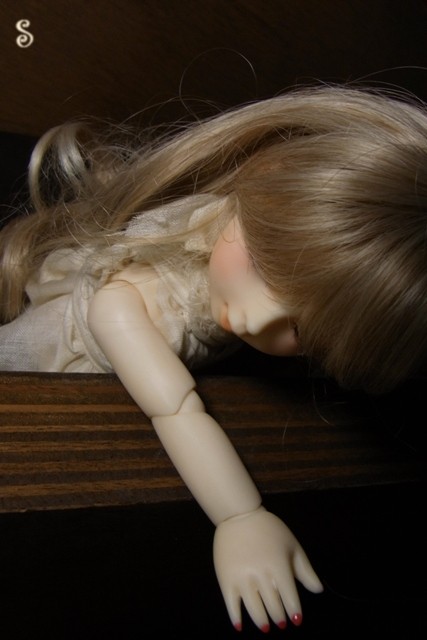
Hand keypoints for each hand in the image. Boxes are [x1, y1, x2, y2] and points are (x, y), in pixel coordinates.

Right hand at [213, 507, 322, 631]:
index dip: (294, 611)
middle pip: (273, 605)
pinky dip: (235, 618)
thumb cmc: (269, 530)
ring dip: (261, 621)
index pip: (290, 598)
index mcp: (278, 566)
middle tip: (281, 623)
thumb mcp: (291, 545)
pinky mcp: (226, 579)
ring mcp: (242, 578)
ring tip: (266, 627)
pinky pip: (231, 604)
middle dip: (279, 617)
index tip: (296, 620)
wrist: (239, 516)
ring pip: (254, 609)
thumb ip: (305, 570)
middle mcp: (260, 575)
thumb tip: (318, 590)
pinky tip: (240, 626)